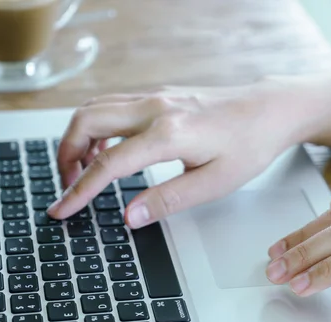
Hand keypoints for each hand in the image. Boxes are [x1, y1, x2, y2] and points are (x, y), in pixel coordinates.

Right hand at [47, 80, 311, 228]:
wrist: (270, 109)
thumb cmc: (250, 144)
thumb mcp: (214, 183)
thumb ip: (168, 200)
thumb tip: (128, 216)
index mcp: (169, 133)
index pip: (107, 164)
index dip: (78, 190)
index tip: (61, 209)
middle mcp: (155, 108)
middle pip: (86, 122)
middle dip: (66, 156)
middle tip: (69, 186)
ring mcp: (156, 97)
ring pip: (95, 109)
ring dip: (79, 138)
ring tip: (85, 171)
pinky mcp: (159, 96)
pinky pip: (112, 105)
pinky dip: (97, 126)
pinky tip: (109, 149)